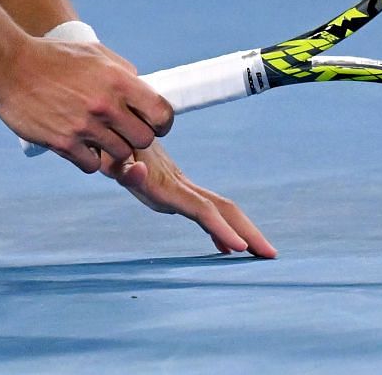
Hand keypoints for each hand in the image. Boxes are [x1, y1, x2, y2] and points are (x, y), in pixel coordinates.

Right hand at [0, 29, 173, 172]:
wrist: (9, 67)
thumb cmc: (52, 56)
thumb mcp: (94, 52)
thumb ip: (122, 70)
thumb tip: (142, 87)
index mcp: (117, 79)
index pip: (162, 113)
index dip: (161, 123)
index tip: (151, 124)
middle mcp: (105, 104)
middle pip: (144, 140)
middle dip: (136, 137)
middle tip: (121, 131)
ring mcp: (84, 126)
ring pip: (120, 155)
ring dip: (112, 149)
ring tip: (96, 135)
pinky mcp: (64, 143)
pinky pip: (93, 165)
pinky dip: (89, 158)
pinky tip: (79, 144)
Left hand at [106, 139, 276, 257]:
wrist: (114, 126)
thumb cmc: (110, 150)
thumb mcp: (113, 160)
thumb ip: (124, 169)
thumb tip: (137, 171)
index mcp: (168, 185)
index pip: (203, 209)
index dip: (221, 228)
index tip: (240, 248)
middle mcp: (181, 186)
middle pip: (224, 208)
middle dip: (249, 231)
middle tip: (271, 255)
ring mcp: (181, 188)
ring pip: (221, 209)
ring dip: (242, 230)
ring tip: (261, 253)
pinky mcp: (175, 190)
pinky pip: (206, 212)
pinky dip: (220, 230)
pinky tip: (226, 248)